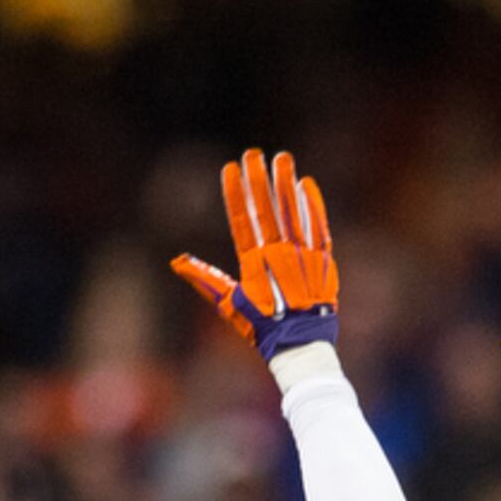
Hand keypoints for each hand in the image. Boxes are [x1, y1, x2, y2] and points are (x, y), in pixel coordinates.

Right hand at [172, 150, 341, 362]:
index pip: (242, 221)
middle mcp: (278, 258)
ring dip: (286, 184)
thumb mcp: (230, 304)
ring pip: (294, 214)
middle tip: (253, 154)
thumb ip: (207, 279)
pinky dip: (313, 206)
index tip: (230, 169)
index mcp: (254, 265)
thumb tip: (178, 261)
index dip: (235, 194)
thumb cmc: (262, 327)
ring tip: (282, 158)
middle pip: (267, 211)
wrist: (301, 346)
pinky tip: (306, 184)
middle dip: (259, 180)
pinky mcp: (323, 262)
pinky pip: (319, 228)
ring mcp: (303, 258)